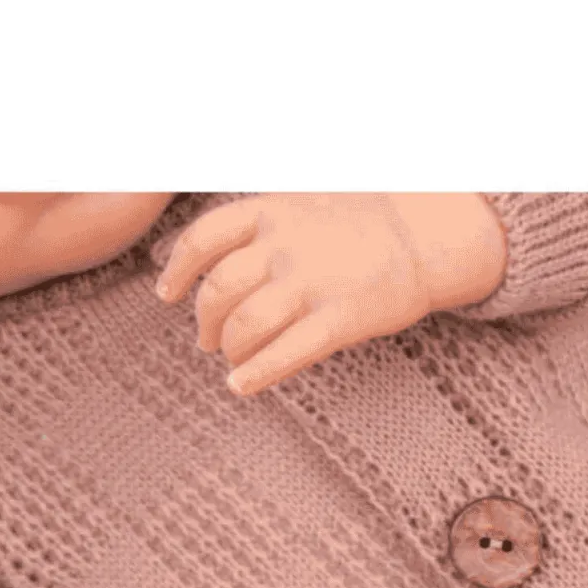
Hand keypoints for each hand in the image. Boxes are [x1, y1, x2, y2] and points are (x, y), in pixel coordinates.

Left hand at [152, 193, 507, 394]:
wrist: (420, 237)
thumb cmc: (357, 224)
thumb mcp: (299, 200)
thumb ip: (257, 224)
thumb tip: (209, 257)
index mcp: (269, 211)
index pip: (202, 240)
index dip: (176, 271)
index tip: (166, 294)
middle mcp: (284, 246)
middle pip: (220, 289)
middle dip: (205, 321)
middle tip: (207, 340)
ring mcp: (312, 283)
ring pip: (246, 324)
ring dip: (230, 349)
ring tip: (231, 361)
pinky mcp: (339, 319)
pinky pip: (286, 352)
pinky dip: (256, 373)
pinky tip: (241, 387)